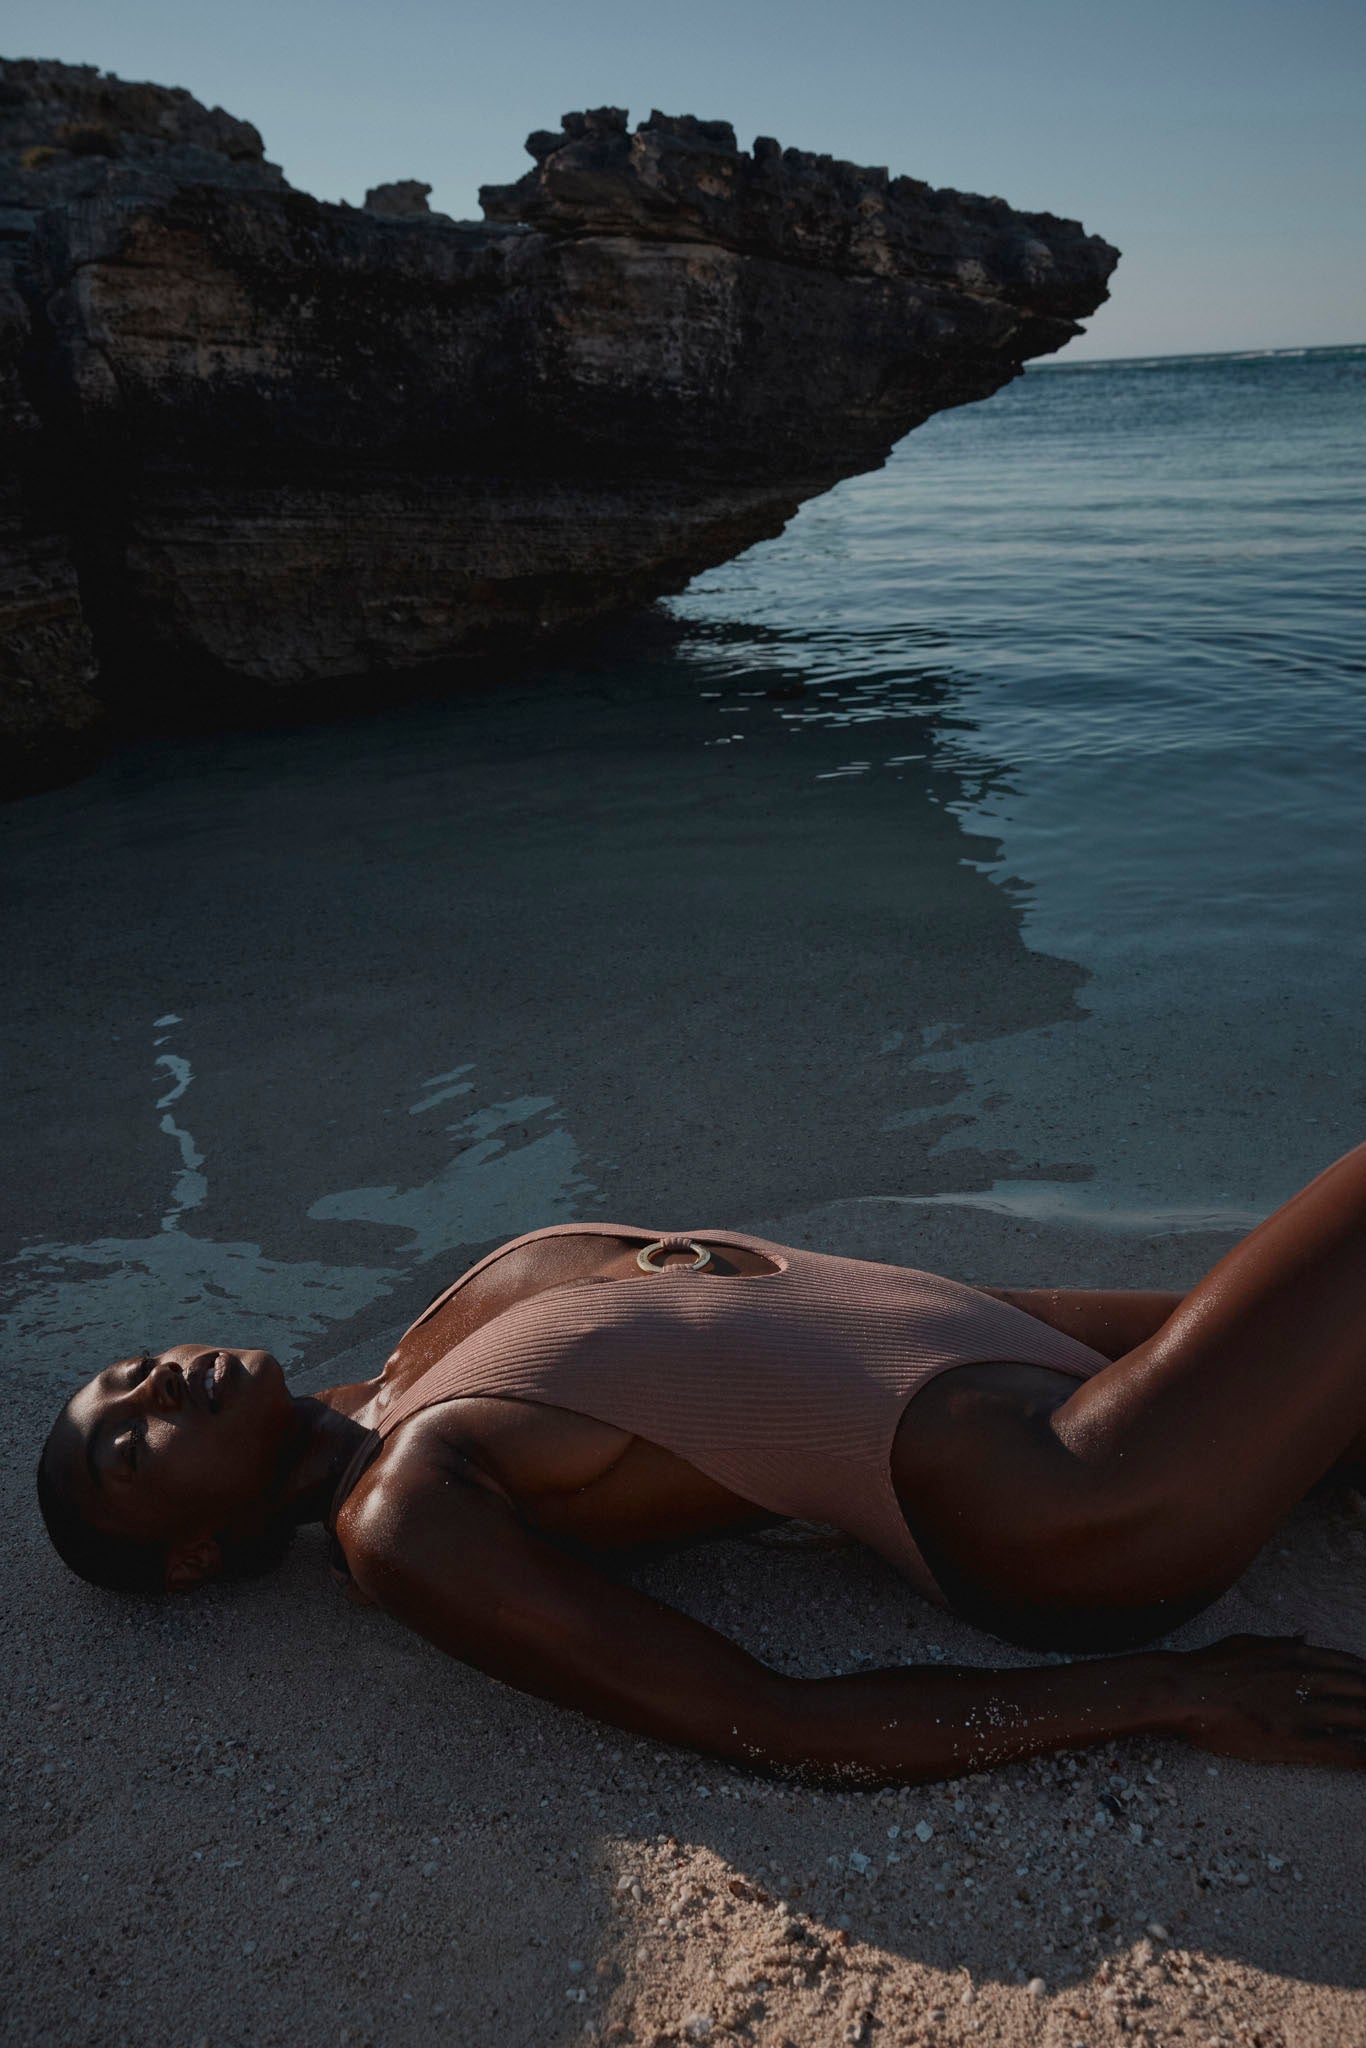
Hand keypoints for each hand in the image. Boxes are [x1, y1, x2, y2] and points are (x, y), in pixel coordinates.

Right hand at [1176, 1634, 1365, 1766]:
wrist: (1186, 1691)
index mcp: (1297, 1656)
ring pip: (1361, 1718)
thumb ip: (1281, 1642)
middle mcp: (1308, 1680)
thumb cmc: (1210, 1666)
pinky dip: (1365, 1755)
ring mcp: (1305, 1710)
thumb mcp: (1248, 1642)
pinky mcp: (1297, 1739)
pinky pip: (1345, 1749)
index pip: (1349, 1665)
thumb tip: (1306, 1636)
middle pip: (1362, 1690)